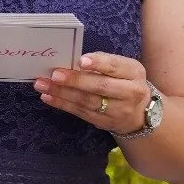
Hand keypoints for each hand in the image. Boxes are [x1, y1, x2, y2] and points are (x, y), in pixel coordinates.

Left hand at [34, 51, 150, 132]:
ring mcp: (117, 111)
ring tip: (43, 85)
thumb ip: (105, 63)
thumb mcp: (125, 69)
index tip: (80, 60)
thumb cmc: (126, 82)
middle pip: (100, 87)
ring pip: (87, 102)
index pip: (115, 66)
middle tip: (54, 75)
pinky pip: (81, 113)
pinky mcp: (104, 123)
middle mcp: (129, 93)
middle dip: (75, 80)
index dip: (98, 63)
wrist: (140, 114)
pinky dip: (63, 104)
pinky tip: (49, 97)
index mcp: (134, 73)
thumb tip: (74, 60)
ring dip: (62, 93)